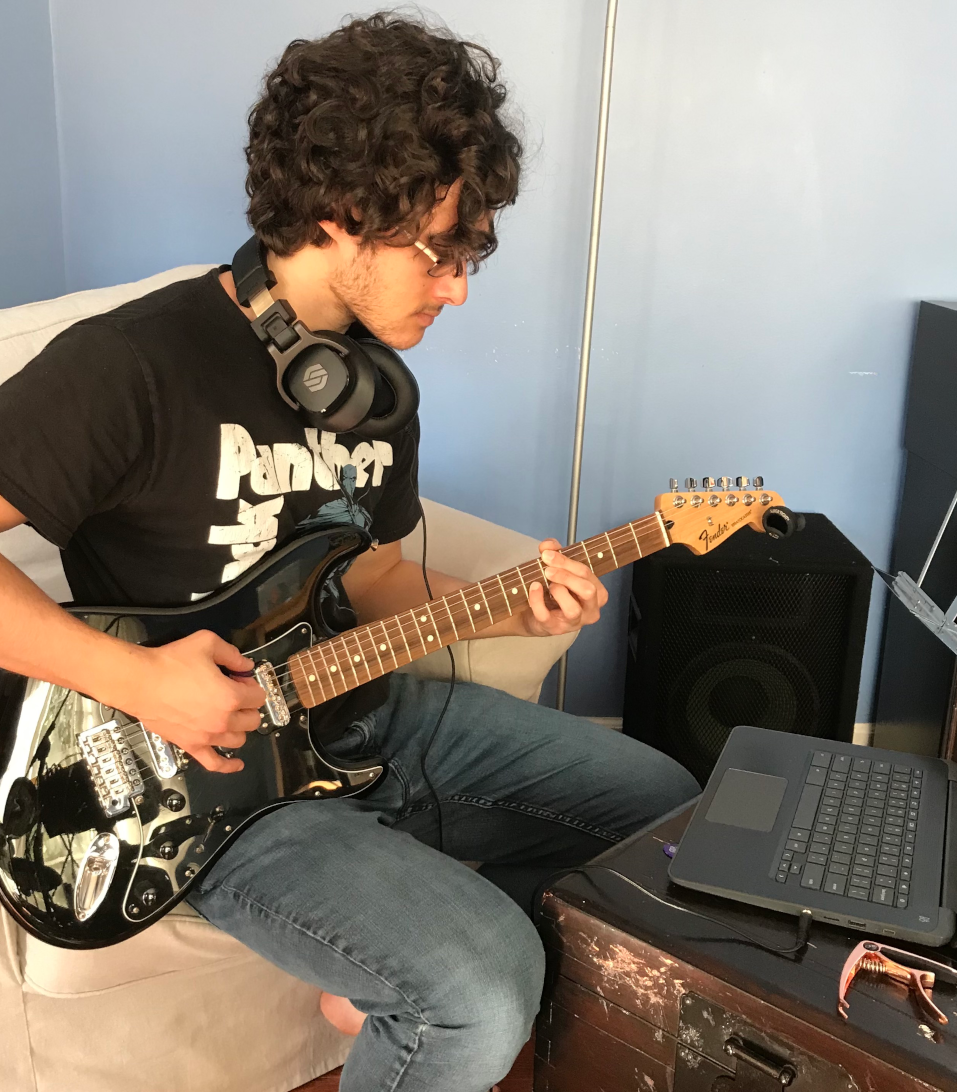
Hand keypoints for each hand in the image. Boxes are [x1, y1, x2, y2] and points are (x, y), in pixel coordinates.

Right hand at [123, 631, 264, 773]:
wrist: (139, 682)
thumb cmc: (171, 663)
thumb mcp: (207, 643)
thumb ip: (232, 654)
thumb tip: (246, 666)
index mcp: (231, 697)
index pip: (258, 696)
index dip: (251, 685)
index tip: (239, 679)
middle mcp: (223, 721)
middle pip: (252, 719)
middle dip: (248, 706)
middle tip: (234, 694)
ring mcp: (207, 737)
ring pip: (239, 740)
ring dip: (239, 727)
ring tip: (229, 716)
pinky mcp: (191, 746)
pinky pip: (215, 763)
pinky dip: (228, 765)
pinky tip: (237, 764)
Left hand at [520, 538, 607, 637]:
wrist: (533, 614)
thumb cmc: (553, 591)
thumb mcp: (557, 568)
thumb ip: (555, 553)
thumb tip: (548, 545)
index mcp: (597, 593)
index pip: (587, 574)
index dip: (566, 562)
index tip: (547, 554)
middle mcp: (591, 610)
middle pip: (587, 590)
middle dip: (566, 576)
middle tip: (547, 569)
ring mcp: (574, 623)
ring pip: (573, 609)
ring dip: (558, 591)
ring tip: (546, 583)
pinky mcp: (555, 629)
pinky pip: (546, 615)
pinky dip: (537, 600)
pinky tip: (534, 588)